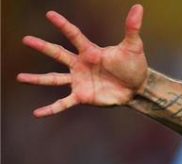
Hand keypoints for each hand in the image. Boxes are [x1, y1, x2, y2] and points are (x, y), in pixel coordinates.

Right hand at [18, 5, 147, 116]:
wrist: (138, 88)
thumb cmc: (134, 66)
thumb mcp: (133, 47)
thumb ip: (132, 28)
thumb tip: (138, 7)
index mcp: (90, 51)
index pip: (74, 35)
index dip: (63, 25)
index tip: (49, 14)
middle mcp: (80, 65)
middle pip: (57, 53)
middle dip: (42, 47)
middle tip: (25, 40)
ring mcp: (79, 81)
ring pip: (54, 79)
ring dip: (37, 79)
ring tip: (20, 77)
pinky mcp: (82, 96)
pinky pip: (63, 104)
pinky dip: (51, 109)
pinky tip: (37, 113)